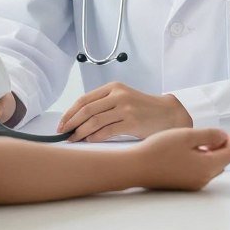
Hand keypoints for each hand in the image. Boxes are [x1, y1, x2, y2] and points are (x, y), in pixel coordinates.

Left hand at [58, 81, 191, 141]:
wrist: (168, 114)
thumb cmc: (142, 109)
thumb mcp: (122, 99)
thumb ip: (103, 104)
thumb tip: (76, 120)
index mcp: (113, 87)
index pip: (84, 99)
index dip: (70, 112)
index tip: (61, 124)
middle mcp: (118, 95)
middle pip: (87, 110)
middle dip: (71, 123)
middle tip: (63, 134)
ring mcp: (126, 108)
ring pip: (94, 121)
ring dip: (80, 133)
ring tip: (74, 140)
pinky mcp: (132, 122)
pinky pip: (107, 131)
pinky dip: (94, 137)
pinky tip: (89, 141)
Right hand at [132, 128, 229, 190]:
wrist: (136, 168)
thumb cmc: (160, 150)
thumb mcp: (187, 136)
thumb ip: (209, 135)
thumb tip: (224, 137)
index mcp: (207, 166)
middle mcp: (203, 179)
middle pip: (221, 162)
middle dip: (222, 148)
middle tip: (215, 135)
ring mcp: (192, 184)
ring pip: (210, 168)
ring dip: (211, 155)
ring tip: (202, 142)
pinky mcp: (182, 185)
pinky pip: (199, 173)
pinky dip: (201, 162)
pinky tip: (189, 152)